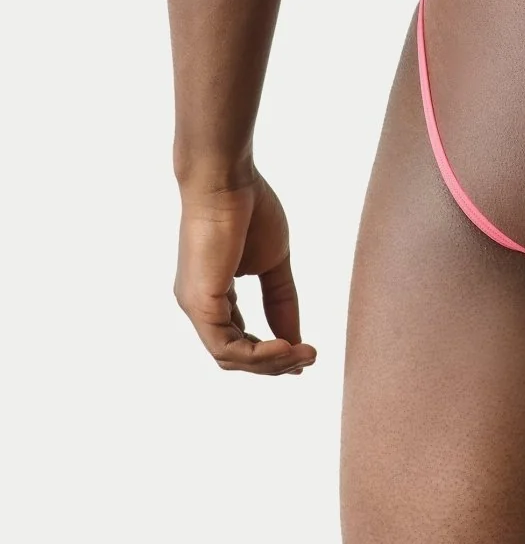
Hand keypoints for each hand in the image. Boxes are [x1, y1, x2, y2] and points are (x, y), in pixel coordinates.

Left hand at [175, 171, 316, 374]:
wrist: (228, 180)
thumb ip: (282, 300)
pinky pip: (226, 347)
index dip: (270, 353)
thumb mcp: (273, 263)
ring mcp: (196, 306)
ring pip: (230, 358)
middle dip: (275, 363)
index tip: (303, 353)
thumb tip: (297, 339)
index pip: (238, 338)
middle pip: (235, 355)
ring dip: (271, 362)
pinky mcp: (199, 304)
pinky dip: (259, 354)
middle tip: (309, 358)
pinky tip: (286, 346)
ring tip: (303, 354)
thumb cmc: (249, 210)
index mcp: (214, 294)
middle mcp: (199, 305)